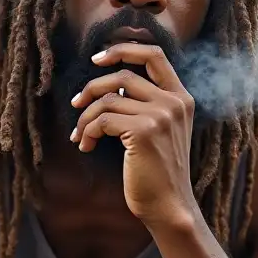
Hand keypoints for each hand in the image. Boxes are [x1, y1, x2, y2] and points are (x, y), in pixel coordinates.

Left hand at [69, 43, 198, 229]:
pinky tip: (86, 146)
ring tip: (80, 135)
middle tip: (76, 104)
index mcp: (181, 98)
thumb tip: (109, 88)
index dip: (122, 50)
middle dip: (92, 87)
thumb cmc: (158, 173)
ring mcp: (161, 115)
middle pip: (122, 75)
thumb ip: (147, 106)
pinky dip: (87, 132)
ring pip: (107, 100)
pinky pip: (102, 121)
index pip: (154, 54)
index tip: (97, 59)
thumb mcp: (162, 132)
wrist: (169, 206)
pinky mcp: (144, 132)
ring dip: (85, 117)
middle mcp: (174, 102)